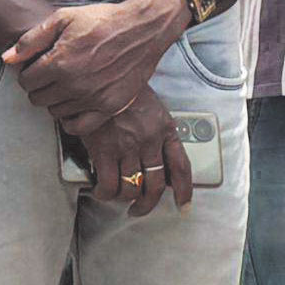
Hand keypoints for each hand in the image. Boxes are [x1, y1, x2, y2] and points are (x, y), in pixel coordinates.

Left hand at [5, 0, 189, 135]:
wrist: (142, 29)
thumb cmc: (102, 20)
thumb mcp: (63, 19)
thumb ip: (32, 39)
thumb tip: (7, 59)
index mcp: (60, 62)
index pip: (26, 81)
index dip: (27, 72)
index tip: (36, 66)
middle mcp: (74, 85)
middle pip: (38, 99)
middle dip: (38, 87)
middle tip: (49, 75)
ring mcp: (92, 99)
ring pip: (55, 112)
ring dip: (54, 101)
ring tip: (64, 85)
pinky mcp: (109, 107)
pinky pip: (78, 127)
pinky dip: (70, 120)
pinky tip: (72, 106)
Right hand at [73, 90, 197, 216]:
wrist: (99, 75)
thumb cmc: (123, 90)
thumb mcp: (151, 106)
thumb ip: (157, 130)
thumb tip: (156, 157)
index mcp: (165, 129)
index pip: (181, 166)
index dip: (185, 191)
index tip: (183, 205)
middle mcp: (150, 141)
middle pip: (156, 186)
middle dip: (147, 204)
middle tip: (139, 209)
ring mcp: (128, 147)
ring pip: (132, 189)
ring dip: (124, 199)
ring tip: (117, 197)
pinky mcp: (105, 150)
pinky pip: (109, 185)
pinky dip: (105, 193)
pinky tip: (101, 191)